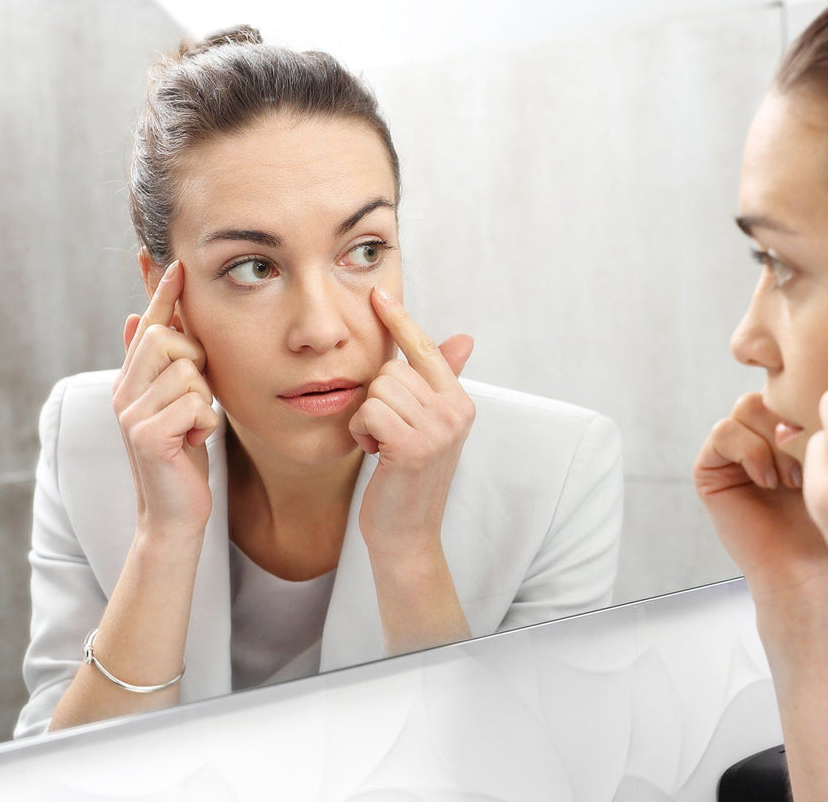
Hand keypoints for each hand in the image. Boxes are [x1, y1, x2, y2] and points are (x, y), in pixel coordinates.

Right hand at [112, 261, 217, 541]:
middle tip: (197, 398)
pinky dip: (206, 423)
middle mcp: (124, 391)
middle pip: (166, 337)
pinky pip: (194, 404)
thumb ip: (163, 366)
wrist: (175, 513)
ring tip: (194, 427)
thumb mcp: (177, 404)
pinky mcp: (147, 436)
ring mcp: (130, 413)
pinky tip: (195, 443)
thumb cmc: (183, 456)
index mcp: (132, 380)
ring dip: (205, 400)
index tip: (173, 260)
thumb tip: (137, 317)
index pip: (148, 325)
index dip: (162, 293)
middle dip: (196, 360)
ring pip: (187, 371)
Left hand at [350, 287, 474, 556]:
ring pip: (378, 390)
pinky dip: (362, 434)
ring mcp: (437, 429)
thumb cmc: (409, 479)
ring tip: (383, 445)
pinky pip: (369, 412)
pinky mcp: (413, 446)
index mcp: (460, 402)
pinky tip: (377, 455)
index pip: (425, 349)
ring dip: (368, 419)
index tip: (378, 293)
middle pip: (392, 370)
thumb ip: (440, 381)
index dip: (400, 321)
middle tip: (388, 433)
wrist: (406, 534)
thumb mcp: (428, 426)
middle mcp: (455, 412)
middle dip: (377, 399)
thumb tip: (464, 338)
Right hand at [694, 394, 827, 608]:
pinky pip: (724, 431)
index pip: (800, 384)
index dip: (818, 402)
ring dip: (774, 438)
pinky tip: (768, 481)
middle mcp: (765, 435)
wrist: (812, 574)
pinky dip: (748, 450)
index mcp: (797, 426)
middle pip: (773, 390)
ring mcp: (736, 451)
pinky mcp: (710, 469)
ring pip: (748, 406)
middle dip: (796, 421)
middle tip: (816, 461)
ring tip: (793, 478)